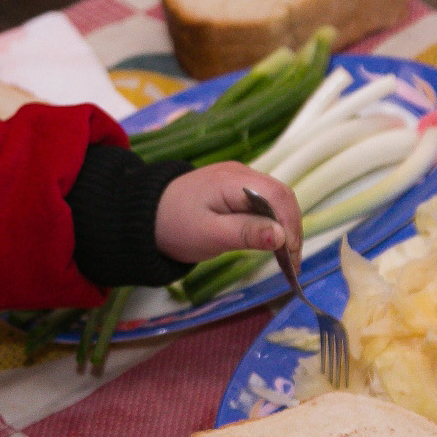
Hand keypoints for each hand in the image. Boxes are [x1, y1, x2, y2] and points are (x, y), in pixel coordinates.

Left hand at [155, 164, 302, 263]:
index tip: (291, 254)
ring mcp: (239, 181)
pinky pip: (263, 205)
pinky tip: (273, 245)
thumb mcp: (209, 235)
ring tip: (286, 259)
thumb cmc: (174, 226)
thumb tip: (281, 236)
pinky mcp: (235, 192)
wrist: (144, 217)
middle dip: (292, 228)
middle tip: (292, 263)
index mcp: (233, 180)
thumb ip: (245, 233)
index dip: (290, 224)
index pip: (277, 195)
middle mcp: (241, 174)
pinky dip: (272, 225)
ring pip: (275, 201)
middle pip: (281, 196)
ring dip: (284, 228)